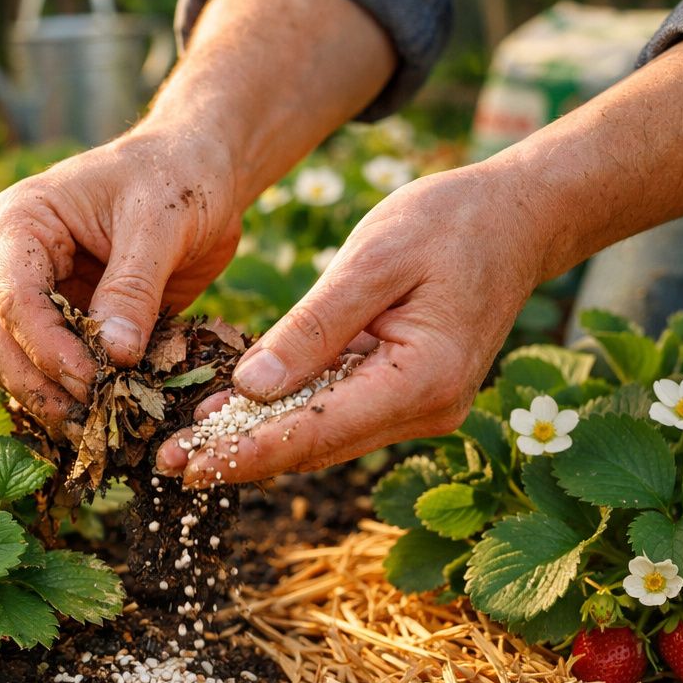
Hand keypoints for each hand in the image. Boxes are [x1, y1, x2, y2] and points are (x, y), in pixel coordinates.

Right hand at [0, 130, 244, 432]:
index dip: (48, 349)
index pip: (15, 299)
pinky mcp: (62, 321)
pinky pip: (53, 368)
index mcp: (19, 223)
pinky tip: (102, 419)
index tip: (92, 382)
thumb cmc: (178, 176)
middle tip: (90, 423)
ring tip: (98, 430)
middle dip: (40, 386)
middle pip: (0, 341)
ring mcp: (32, 294)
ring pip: (16, 363)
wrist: (201, 170)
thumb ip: (133, 289)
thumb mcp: (161, 223)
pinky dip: (72, 395)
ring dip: (51, 400)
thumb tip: (115, 356)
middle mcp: (10, 262)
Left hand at [157, 165, 550, 486]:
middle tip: (165, 465)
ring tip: (182, 448)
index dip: (248, 452)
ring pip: (321, 438)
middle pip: (315, 446)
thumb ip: (313, 327)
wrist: (517, 217)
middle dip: (238, 456)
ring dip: (254, 442)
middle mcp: (425, 409)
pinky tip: (227, 416)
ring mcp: (418, 408)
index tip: (189, 466)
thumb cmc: (448, 223)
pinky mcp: (404, 395)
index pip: (318, 431)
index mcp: (423, 379)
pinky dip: (282, 417)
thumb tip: (251, 388)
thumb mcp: (372, 260)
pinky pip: (333, 414)